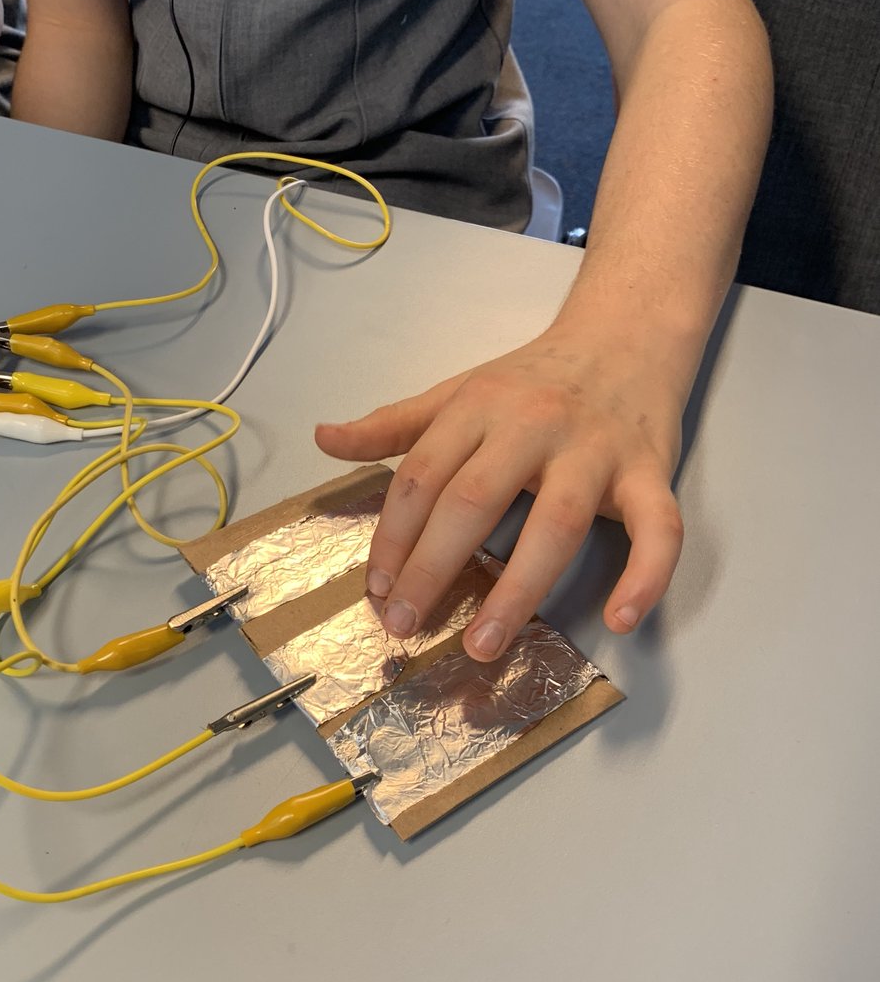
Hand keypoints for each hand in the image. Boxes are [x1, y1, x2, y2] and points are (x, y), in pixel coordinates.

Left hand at [314, 324, 686, 660]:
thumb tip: (323, 437)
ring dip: (516, 592)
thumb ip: (393, 424)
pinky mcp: (651, 471)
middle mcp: (533, 425)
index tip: (376, 588)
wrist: (624, 334)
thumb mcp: (458, 391)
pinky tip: (621, 620)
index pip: (422, 476)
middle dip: (432, 568)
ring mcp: (596, 450)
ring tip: (482, 646)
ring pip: (556, 523)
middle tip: (403, 625)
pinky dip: (646, 575)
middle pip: (474, 501)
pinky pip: (658, 527)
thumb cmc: (532, 377)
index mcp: (479, 407)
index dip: (393, 536)